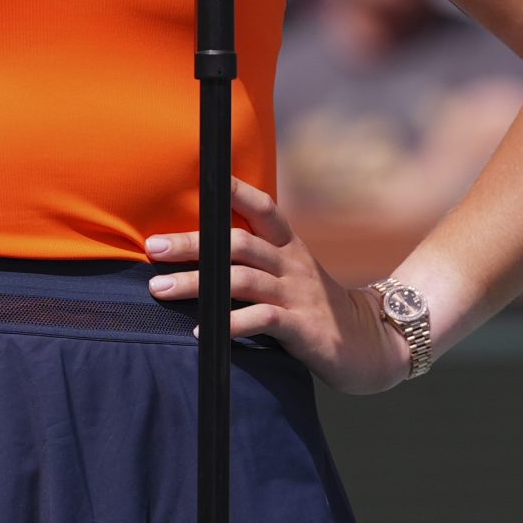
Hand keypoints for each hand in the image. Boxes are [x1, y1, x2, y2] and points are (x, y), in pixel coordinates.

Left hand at [144, 177, 411, 394]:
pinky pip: (262, 319)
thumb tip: (201, 252)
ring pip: (242, 280)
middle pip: (239, 244)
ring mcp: (298, 294)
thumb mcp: (293, 275)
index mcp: (291, 247)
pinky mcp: (302, 326)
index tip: (202, 179)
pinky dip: (229, 325)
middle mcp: (293, 264)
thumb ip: (258, 262)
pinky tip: (202, 332)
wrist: (368, 343)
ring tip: (161, 289)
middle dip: (193, 244)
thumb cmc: (316, 308)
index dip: (234, 191)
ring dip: (198, 284)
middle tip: (154, 248)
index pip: (264, 208)